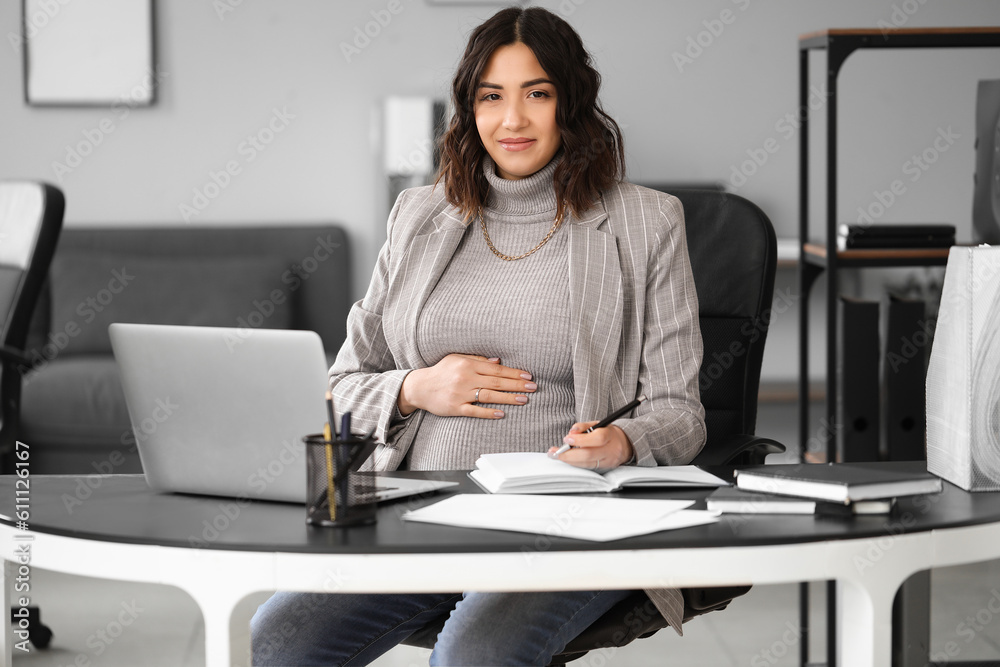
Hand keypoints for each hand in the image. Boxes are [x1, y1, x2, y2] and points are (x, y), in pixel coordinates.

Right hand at [397, 353, 536, 418]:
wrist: (420, 387)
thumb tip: (498, 361)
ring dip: (508, 398)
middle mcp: (465, 378)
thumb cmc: (441, 371)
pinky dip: (489, 412)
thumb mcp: (457, 358)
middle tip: (533, 387)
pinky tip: (501, 413)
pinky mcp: (455, 407)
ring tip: (524, 399)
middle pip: (496, 382)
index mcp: (467, 364)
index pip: (496, 369)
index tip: (528, 375)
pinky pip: (475, 410)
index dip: (513, 372)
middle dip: (517, 384)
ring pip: (489, 396)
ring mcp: (461, 394)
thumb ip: (478, 359)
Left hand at [548, 422, 633, 469]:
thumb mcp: (596, 424)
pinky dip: (575, 463)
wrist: (624, 444)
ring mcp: (608, 461)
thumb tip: (571, 433)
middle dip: (569, 454)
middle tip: (555, 452)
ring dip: (568, 460)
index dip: (580, 439)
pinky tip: (566, 458)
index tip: (567, 438)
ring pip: (586, 463)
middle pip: (589, 455)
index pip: (597, 438)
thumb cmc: (607, 432)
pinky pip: (587, 467)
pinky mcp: (604, 468)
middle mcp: (610, 450)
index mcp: (610, 435)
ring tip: (556, 455)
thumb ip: (583, 426)